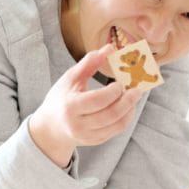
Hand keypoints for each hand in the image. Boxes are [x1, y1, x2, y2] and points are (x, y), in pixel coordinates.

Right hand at [29, 44, 142, 166]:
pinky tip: (128, 107)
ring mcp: (88, 136)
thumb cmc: (61, 98)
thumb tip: (110, 48)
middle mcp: (78, 124)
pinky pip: (116, 131)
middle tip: (137, 90)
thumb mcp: (70, 78)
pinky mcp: (95, 141)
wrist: (51, 127)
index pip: (96, 100)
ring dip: (129, 110)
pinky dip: (126, 118)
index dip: (113, 92)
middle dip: (127, 102)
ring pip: (116, 125)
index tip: (120, 83)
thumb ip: (89, 63)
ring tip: (134, 97)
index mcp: (70, 107)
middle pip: (110, 115)